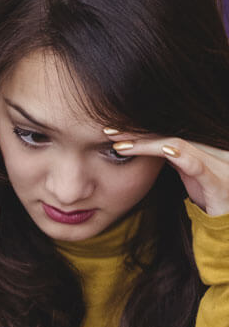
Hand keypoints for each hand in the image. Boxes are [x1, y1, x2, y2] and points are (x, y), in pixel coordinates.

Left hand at [106, 130, 228, 215]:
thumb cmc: (212, 196)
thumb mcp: (190, 174)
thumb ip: (175, 159)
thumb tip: (151, 144)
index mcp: (203, 147)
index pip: (166, 133)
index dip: (140, 130)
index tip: (111, 130)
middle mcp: (212, 150)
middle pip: (169, 135)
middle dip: (138, 134)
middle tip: (109, 131)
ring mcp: (218, 164)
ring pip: (179, 146)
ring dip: (148, 144)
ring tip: (121, 145)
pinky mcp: (219, 182)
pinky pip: (199, 166)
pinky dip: (182, 156)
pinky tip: (166, 150)